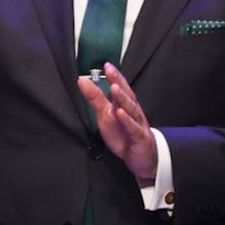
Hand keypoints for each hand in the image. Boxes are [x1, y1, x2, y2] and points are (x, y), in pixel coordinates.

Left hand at [79, 62, 158, 182]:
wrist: (141, 158)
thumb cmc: (124, 135)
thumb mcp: (105, 115)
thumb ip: (95, 99)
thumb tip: (83, 81)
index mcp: (125, 106)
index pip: (121, 88)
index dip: (114, 76)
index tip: (106, 65)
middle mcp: (133, 112)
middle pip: (127, 95)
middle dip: (119, 82)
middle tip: (110, 71)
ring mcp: (138, 124)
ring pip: (131, 109)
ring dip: (123, 98)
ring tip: (114, 87)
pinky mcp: (139, 138)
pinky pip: (133, 128)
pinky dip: (127, 120)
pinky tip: (121, 113)